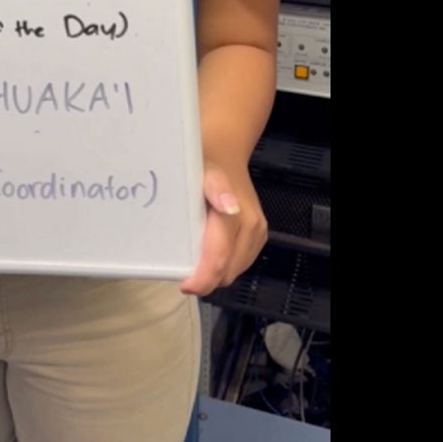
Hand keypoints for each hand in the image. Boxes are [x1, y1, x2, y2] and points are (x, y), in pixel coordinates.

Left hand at [179, 162, 266, 295]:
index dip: (202, 279)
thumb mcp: (201, 171)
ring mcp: (257, 234)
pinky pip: (240, 264)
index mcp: (236, 216)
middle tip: (183, 272)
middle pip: (227, 272)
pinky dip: (224, 266)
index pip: (220, 259)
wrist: (224, 157)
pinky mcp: (258, 237)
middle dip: (205, 278)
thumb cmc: (206, 166)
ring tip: (194, 264)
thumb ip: (214, 187)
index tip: (184, 284)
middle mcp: (252, 227)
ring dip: (215, 274)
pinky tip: (209, 256)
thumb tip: (228, 206)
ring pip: (234, 272)